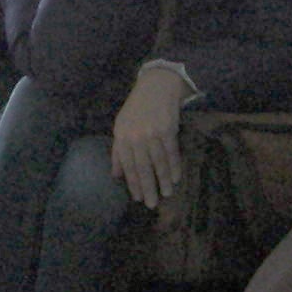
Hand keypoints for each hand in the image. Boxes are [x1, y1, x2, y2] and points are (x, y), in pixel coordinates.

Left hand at [110, 63, 191, 208]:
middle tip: (152, 204)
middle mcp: (136, 136)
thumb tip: (116, 176)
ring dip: (163, 180)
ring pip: (158, 162)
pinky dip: (174, 166)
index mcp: (122, 137)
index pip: (127, 166)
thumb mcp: (121, 127)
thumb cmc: (137, 109)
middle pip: (142, 167)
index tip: (138, 198)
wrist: (156, 86)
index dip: (133, 184)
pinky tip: (175, 178)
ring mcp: (152, 132)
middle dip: (147, 187)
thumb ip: (118, 152)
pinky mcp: (168, 129)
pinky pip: (171, 152)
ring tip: (166, 194)